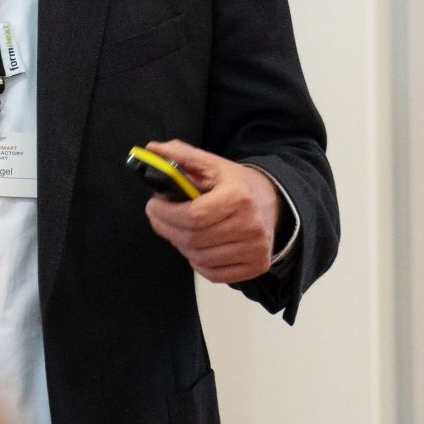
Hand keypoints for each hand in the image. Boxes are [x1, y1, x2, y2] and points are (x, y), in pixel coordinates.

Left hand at [143, 138, 281, 282]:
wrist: (272, 200)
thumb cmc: (236, 183)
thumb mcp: (211, 164)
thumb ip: (181, 155)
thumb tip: (151, 149)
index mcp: (238, 196)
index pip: (193, 216)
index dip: (165, 214)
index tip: (153, 206)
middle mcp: (250, 225)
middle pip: (194, 239)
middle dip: (167, 229)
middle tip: (159, 218)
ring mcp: (256, 248)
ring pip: (201, 258)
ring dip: (181, 245)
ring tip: (179, 230)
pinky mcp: (257, 265)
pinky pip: (214, 274)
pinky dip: (198, 263)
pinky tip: (197, 246)